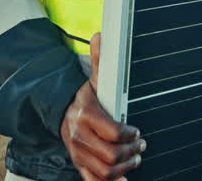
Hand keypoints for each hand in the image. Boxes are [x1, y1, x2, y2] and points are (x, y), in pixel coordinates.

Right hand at [61, 33, 143, 180]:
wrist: (61, 113)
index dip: (129, 134)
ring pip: (106, 172)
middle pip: (112, 155)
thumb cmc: (84, 98)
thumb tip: (100, 35)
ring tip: (135, 158)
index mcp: (85, 116)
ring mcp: (78, 153)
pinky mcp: (79, 165)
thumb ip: (101, 60)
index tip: (136, 131)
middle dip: (132, 152)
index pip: (113, 132)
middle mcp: (79, 137)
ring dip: (126, 168)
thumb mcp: (94, 79)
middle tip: (141, 145)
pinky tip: (124, 180)